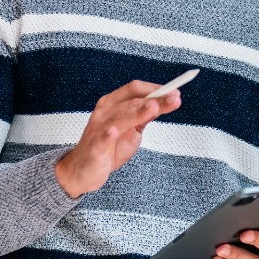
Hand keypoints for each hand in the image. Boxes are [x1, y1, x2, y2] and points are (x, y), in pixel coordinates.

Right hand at [54, 80, 181, 197]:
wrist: (84, 170)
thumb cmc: (108, 148)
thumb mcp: (132, 129)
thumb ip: (146, 116)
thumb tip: (166, 101)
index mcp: (113, 103)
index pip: (135, 89)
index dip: (155, 89)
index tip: (174, 91)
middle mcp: (104, 112)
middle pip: (132, 101)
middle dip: (155, 100)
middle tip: (174, 99)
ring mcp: (98, 128)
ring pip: (120, 117)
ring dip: (137, 112)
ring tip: (153, 107)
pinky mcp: (95, 147)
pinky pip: (102, 139)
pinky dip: (108, 134)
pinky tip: (114, 131)